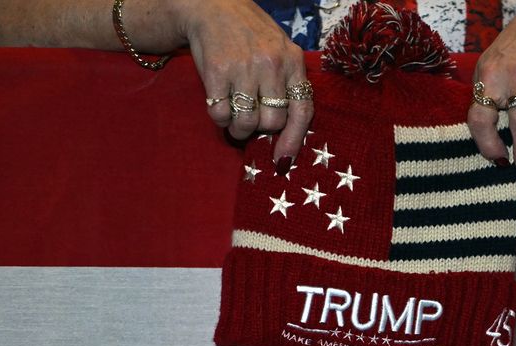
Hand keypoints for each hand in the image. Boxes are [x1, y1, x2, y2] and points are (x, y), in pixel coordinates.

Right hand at [177, 0, 312, 169]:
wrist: (213, 6)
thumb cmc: (251, 35)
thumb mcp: (280, 51)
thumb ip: (288, 85)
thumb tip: (288, 135)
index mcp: (293, 61)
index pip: (302, 111)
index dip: (294, 141)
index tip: (284, 160)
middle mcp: (271, 64)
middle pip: (272, 123)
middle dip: (260, 129)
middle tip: (251, 120)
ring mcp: (244, 68)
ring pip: (247, 123)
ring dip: (239, 129)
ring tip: (235, 118)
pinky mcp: (217, 72)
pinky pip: (221, 114)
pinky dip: (220, 118)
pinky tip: (220, 103)